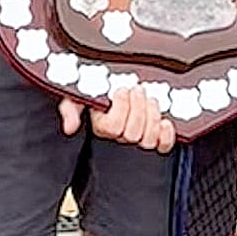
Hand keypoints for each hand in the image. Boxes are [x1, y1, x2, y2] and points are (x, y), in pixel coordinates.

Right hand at [59, 85, 175, 153]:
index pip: (113, 127)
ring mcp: (138, 140)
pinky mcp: (156, 140)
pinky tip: (165, 122)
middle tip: (138, 91)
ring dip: (152, 116)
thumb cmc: (96, 93)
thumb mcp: (77, 94)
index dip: (121, 108)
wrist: (115, 89)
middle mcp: (120, 137)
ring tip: (149, 100)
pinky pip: (163, 146)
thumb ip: (70, 107)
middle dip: (138, 108)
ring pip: (148, 139)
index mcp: (101, 127)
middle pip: (133, 134)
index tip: (122, 90)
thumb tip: (70, 126)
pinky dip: (167, 135)